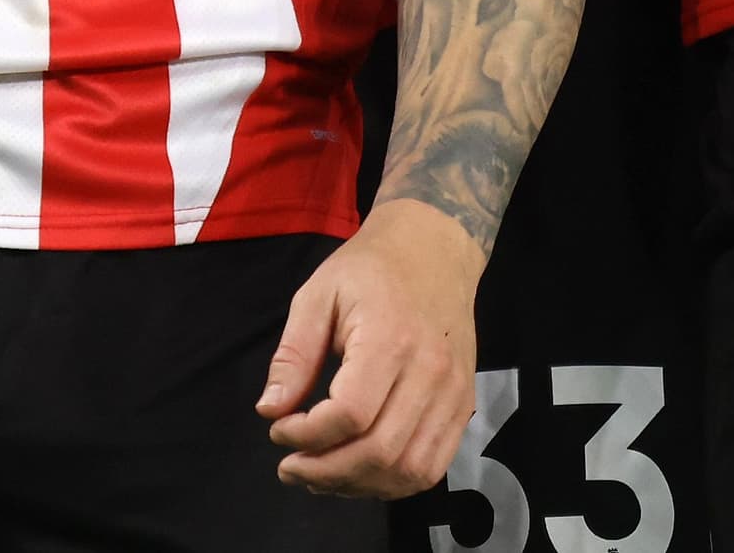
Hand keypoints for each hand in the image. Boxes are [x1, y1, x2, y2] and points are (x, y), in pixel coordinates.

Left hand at [255, 199, 483, 497]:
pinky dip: (393, 482)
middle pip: (380, 452)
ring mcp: (453, 393)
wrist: (434, 247)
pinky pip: (433, 465)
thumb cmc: (369, 269)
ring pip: (409, 470)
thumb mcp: (316, 295)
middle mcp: (429, 372)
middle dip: (326, 471)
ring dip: (358, 485)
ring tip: (321, 475)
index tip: (279, 429)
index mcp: (389, 339)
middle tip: (291, 467)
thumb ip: (293, 355)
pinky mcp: (464, 405)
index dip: (307, 436)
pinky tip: (359, 472)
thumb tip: (270, 411)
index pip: (350, 415)